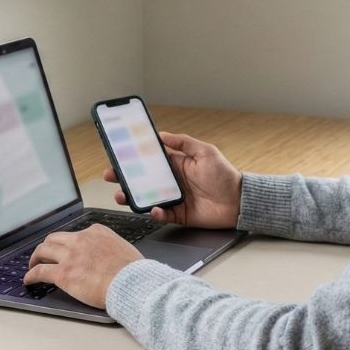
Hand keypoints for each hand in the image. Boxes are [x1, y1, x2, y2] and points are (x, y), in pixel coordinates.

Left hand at [23, 224, 142, 308]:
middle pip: (55, 239)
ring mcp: (70, 256)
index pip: (76, 234)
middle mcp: (80, 240)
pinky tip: (28, 280)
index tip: (66, 250)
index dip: (68, 243)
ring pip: (43, 250)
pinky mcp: (63, 274)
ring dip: (36, 257)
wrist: (131, 283)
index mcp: (96, 232)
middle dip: (47, 247)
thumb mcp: (122, 248)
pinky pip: (40, 272)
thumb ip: (110, 248)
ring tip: (33, 265)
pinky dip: (31, 275)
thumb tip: (108, 257)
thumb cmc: (133, 271)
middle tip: (44, 256)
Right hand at [105, 131, 242, 228]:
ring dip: (132, 197)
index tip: (118, 155)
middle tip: (110, 176)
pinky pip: (162, 215)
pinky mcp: (178, 215)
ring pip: (146, 198)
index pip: (149, 161)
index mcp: (176, 165)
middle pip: (142, 180)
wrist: (239, 201)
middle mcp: (172, 182)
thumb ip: (183, 143)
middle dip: (124, 178)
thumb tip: (161, 134)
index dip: (134, 158)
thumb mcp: (205, 151)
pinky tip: (154, 209)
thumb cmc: (224, 175)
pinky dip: (155, 213)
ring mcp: (174, 199)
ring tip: (121, 195)